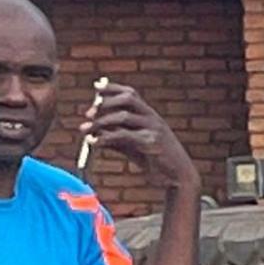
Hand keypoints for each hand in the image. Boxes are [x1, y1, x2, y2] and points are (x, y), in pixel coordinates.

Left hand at [81, 81, 197, 193]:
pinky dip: (105, 138)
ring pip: (123, 116)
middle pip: (129, 98)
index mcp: (150, 116)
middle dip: (106, 102)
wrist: (178, 177)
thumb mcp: (134, 146)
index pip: (131, 94)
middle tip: (88, 113)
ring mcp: (154, 129)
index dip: (113, 88)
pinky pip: (124, 136)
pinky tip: (93, 143)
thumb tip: (93, 133)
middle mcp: (153, 118)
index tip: (96, 86)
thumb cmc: (157, 161)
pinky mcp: (151, 142)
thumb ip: (116, 138)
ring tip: (85, 129)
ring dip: (100, 121)